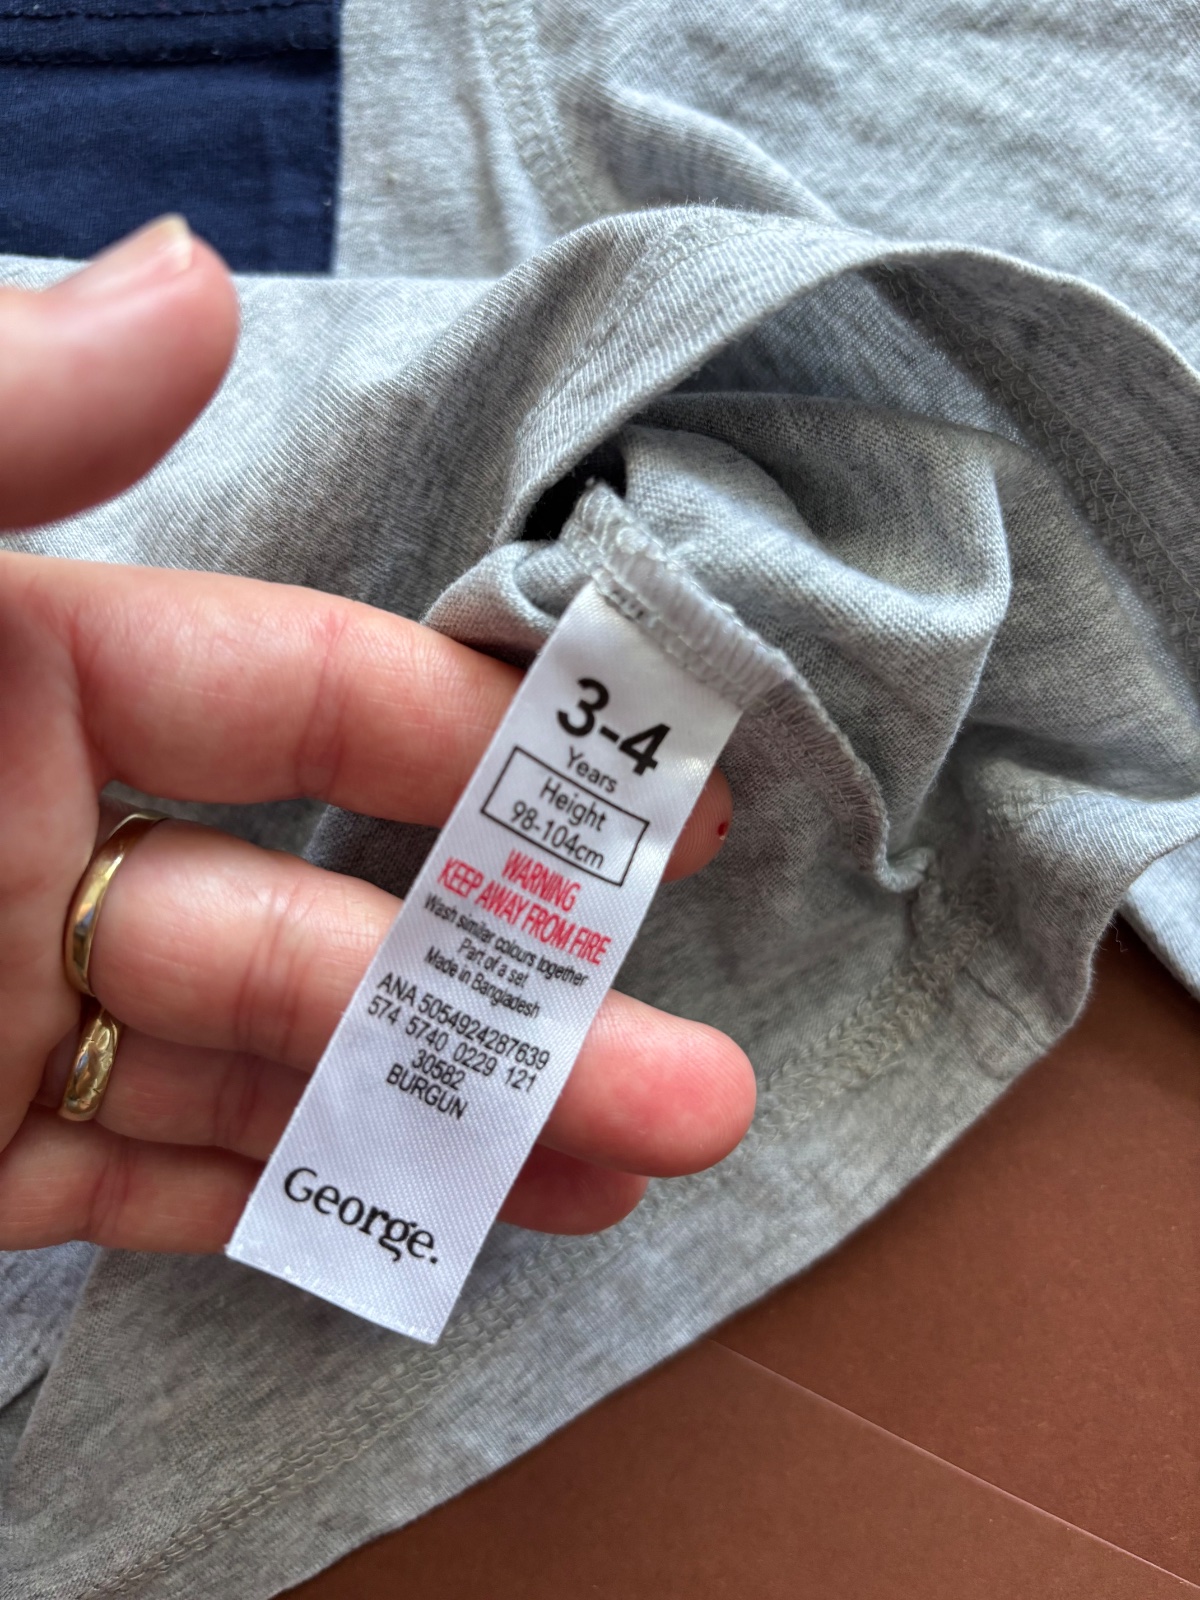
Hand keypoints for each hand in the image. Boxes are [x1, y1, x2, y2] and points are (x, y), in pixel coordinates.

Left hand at [0, 219, 754, 1252]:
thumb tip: (191, 276)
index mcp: (8, 655)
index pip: (304, 695)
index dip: (485, 742)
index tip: (661, 785)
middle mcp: (30, 834)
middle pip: (330, 918)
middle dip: (523, 994)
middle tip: (704, 1062)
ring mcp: (1, 1014)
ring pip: (276, 1073)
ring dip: (462, 1123)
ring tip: (644, 1158)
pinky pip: (168, 1188)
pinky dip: (314, 1206)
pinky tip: (475, 1217)